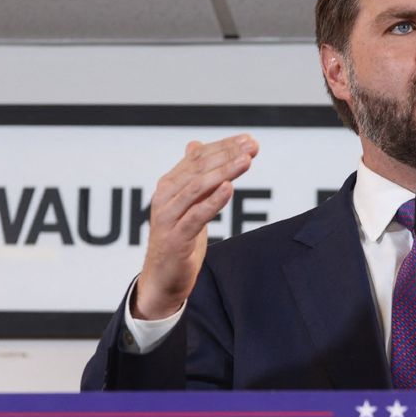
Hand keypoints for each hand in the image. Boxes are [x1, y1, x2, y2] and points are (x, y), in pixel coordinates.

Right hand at [133, 134, 258, 319]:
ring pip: (197, 187)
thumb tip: (195, 144)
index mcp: (169, 185)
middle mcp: (165, 196)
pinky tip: (229, 189)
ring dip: (224, 172)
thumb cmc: (178, 238)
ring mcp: (169, 217)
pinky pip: (196, 215)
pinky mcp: (176, 238)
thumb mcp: (187, 204)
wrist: (163, 277)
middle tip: (252, 146)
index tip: (248, 139)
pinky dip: (213, 201)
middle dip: (228, 155)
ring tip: (246, 161)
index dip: (224, 146)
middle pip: (199, 168)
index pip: (197, 157)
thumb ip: (193, 176)